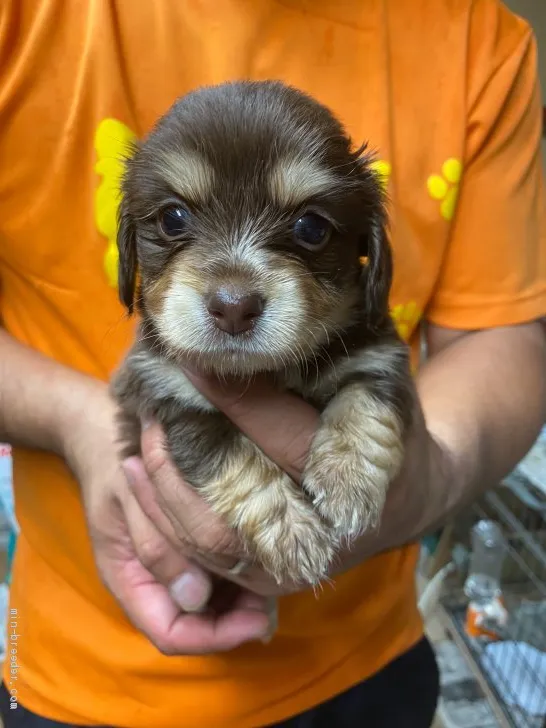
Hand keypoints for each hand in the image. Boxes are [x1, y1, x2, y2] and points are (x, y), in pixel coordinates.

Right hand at [61, 380, 270, 653]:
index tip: (259, 618)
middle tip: (277, 592)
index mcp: (129, 582)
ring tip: (274, 570)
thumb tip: (194, 596)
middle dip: (236, 617)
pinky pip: (215, 574)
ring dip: (242, 595)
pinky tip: (261, 549)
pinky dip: (238, 570)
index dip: (215, 636)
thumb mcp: (130, 499)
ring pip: (210, 604)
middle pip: (197, 624)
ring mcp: (171, 567)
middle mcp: (151, 584)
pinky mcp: (186, 549)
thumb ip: (155, 545)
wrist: (106, 437)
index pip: (172, 633)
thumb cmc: (117, 464)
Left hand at [129, 371, 447, 598]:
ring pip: (205, 546)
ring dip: (159, 498)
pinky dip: (166, 522)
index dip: (234, 398)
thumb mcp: (377, 390)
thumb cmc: (395, 432)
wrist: (408, 497)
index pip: (283, 439)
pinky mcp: (266, 578)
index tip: (191, 360)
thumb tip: (259, 339)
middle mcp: (318, 542)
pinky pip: (203, 559)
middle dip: (176, 467)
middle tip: (149, 419)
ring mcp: (289, 570)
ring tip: (136, 448)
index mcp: (355, 485)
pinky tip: (144, 479)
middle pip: (228, 515)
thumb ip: (337, 369)